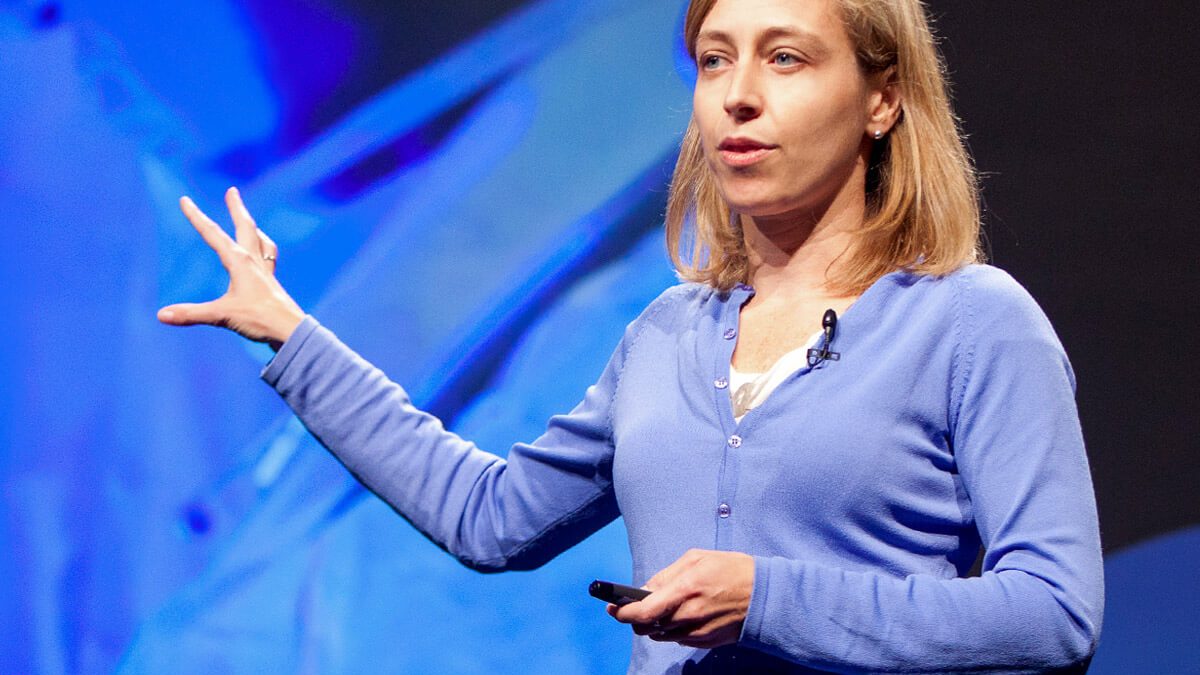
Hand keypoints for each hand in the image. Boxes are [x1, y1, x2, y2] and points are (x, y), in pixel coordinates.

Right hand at [157, 187, 304, 348]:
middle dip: (236, 208)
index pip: (213, 235)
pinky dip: (264, 249)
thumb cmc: (259, 319)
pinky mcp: (272, 283)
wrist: (291, 330)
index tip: (185, 200)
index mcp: (239, 262)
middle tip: (233, 191)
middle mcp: (254, 261)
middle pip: (245, 228)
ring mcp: (266, 271)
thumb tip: (161, 315)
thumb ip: (191, 314)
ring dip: (253, 228)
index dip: (196, 217)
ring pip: (261, 241)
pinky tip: (262, 256)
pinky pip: (269, 258)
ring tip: (250, 222)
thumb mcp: (222, 316)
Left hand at [608, 549, 753, 649]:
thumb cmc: (731, 570)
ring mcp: (697, 632)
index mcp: (684, 590)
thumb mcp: (696, 559)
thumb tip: (645, 589)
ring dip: (655, 623)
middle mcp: (688, 616)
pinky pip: (678, 639)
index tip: (611, 607)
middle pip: (646, 627)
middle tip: (635, 606)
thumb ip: (667, 575)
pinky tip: (683, 614)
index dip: (621, 612)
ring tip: (664, 607)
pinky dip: (673, 628)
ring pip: (660, 635)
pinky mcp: (705, 643)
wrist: (765, 595)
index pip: (642, 611)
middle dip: (635, 618)